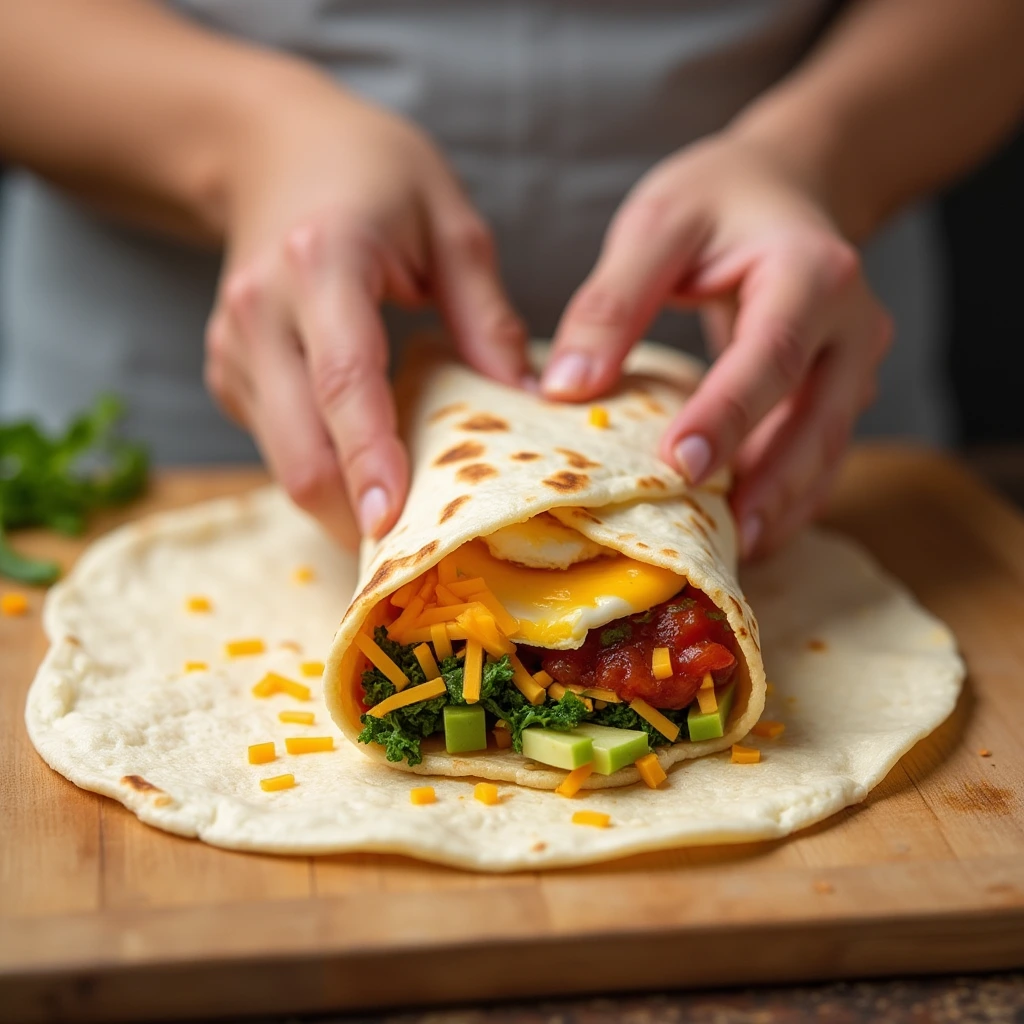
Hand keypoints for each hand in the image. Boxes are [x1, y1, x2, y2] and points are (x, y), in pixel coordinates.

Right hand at [205, 66, 526, 545]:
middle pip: (298, 446)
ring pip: (281, 459)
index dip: (370, 459)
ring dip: (336, 501)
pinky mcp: (227, 370)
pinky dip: (320, 469)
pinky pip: (274, 442)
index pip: (345, 381)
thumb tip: (524, 397)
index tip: (393, 526)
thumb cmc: (372, 174)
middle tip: (412, 558)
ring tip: (400, 524)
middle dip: (349, 513)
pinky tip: (365, 470)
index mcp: (321, 264)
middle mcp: (260, 312)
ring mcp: (232, 345)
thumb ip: (487, 312)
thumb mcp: (449, 221)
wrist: (270, 149)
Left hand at [540, 132, 891, 557]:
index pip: (771, 355)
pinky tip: (748, 531)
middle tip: (722, 544)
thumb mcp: (656, 226)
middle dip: (768, 485)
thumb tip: (564, 388)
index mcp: (811, 271)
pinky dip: (788, 495)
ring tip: (734, 556)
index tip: (678, 467)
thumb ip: (613, 302)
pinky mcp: (840, 391)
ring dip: (782, 504)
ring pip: (826, 449)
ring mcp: (855, 364)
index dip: (727, 416)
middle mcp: (851, 324)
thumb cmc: (718, 200)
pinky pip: (820, 453)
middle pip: (814, 419)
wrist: (788, 185)